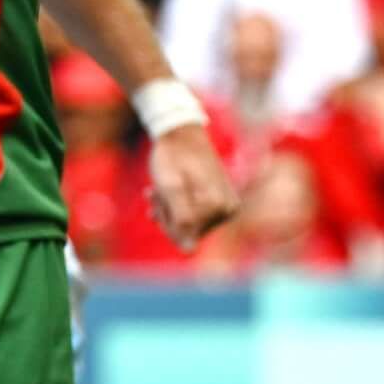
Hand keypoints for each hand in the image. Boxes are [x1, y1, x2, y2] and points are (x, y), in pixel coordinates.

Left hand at [145, 120, 237, 247]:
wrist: (180, 132)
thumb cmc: (172, 157)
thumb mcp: (170, 188)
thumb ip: (181, 219)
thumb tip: (188, 251)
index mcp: (219, 207)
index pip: (187, 239)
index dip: (167, 224)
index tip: (159, 202)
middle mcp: (228, 210)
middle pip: (191, 233)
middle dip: (168, 217)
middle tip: (154, 194)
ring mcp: (226, 205)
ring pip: (191, 224)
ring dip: (170, 211)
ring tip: (156, 192)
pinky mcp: (221, 200)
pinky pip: (198, 215)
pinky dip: (178, 206)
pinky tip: (162, 194)